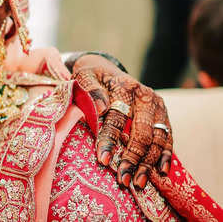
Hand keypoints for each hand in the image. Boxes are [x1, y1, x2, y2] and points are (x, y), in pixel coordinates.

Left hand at [72, 54, 172, 188]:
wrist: (106, 68)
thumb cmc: (92, 76)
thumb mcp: (84, 75)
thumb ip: (90, 89)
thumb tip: (101, 108)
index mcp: (125, 87)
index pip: (117, 118)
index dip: (109, 140)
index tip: (103, 160)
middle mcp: (145, 97)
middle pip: (141, 133)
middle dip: (132, 158)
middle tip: (123, 179)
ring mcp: (158, 106)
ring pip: (157, 139)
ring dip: (148, 163)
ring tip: (138, 182)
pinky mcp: (163, 115)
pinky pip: (168, 137)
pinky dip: (166, 155)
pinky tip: (160, 172)